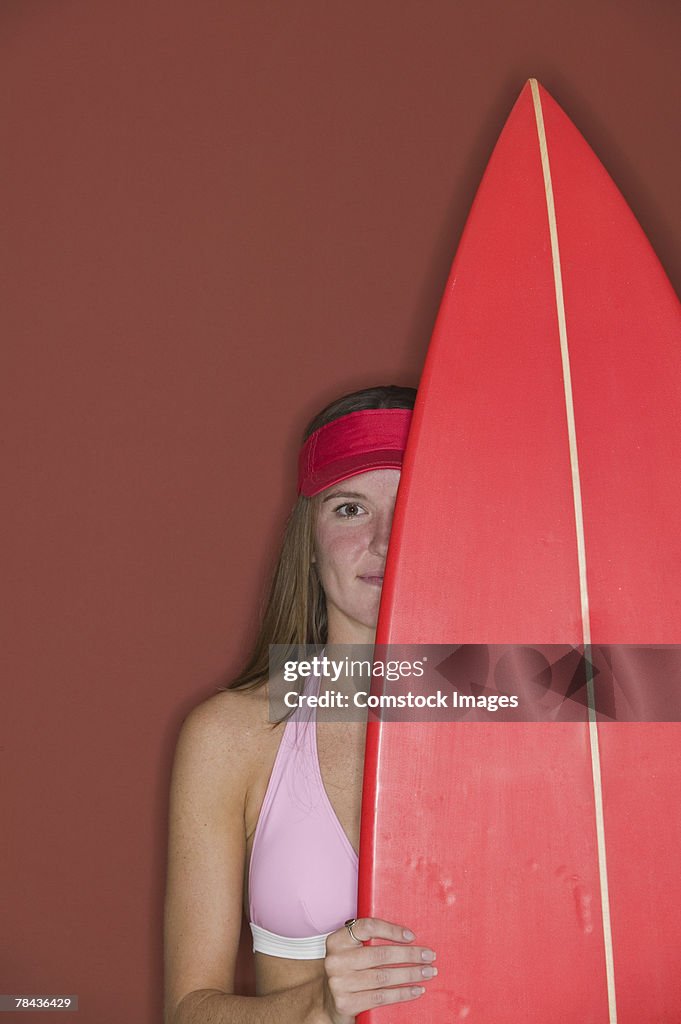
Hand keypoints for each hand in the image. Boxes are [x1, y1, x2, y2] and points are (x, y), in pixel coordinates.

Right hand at [321, 917, 436, 1022]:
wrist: (329, 1002)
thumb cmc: (348, 972)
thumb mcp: (352, 952)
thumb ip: (369, 942)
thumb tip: (408, 937)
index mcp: (337, 940)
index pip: (367, 927)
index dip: (391, 930)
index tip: (412, 936)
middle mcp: (335, 960)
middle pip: (380, 954)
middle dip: (409, 955)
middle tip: (429, 956)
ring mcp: (339, 983)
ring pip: (383, 976)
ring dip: (411, 974)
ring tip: (428, 972)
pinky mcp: (346, 1003)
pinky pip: (381, 997)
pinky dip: (402, 993)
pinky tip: (416, 990)